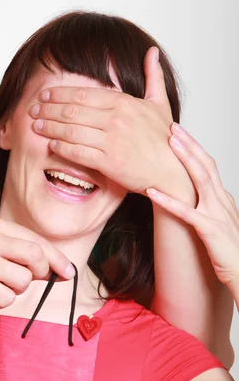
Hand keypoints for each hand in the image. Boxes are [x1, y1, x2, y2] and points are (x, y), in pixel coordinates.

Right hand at [0, 218, 74, 320]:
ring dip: (16, 290)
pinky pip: (8, 298)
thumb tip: (65, 270)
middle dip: (39, 273)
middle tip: (26, 280)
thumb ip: (30, 259)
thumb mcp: (1, 255)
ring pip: (24, 280)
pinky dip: (2, 302)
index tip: (69, 273)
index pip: (38, 241)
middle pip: (36, 256)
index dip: (57, 259)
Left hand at [31, 47, 193, 200]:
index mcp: (124, 103)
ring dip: (50, 127)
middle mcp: (115, 119)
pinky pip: (78, 153)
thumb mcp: (160, 103)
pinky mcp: (108, 162)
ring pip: (71, 131)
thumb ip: (153, 76)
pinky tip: (51, 145)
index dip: (60, 93)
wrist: (171, 171)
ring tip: (36, 126)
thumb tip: (151, 52)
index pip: (83, 94)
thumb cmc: (165, 139)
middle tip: (33, 109)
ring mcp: (111, 141)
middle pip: (72, 110)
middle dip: (48, 109)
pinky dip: (61, 148)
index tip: (45, 94)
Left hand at [147, 124, 238, 289]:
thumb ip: (208, 209)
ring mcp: (217, 213)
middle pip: (206, 165)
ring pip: (200, 179)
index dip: (194, 149)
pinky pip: (185, 212)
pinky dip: (168, 200)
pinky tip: (151, 191)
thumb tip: (192, 198)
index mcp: (223, 198)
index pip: (209, 166)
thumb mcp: (219, 224)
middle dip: (189, 144)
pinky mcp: (209, 230)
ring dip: (184, 159)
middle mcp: (222, 201)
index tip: (179, 134)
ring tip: (167, 143)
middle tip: (172, 127)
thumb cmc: (230, 253)